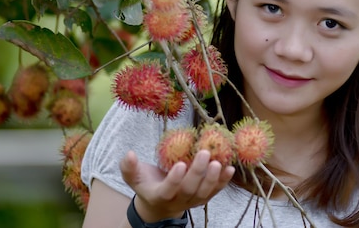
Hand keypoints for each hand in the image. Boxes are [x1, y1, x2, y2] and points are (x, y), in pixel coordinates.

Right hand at [120, 149, 235, 221]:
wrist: (159, 204)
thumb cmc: (147, 184)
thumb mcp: (133, 177)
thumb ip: (128, 167)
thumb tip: (129, 154)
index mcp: (159, 196)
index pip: (167, 191)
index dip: (174, 180)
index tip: (180, 164)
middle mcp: (177, 201)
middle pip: (189, 190)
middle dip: (198, 173)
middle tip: (204, 153)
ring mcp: (192, 201)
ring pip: (204, 193)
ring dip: (213, 179)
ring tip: (218, 162)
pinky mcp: (203, 198)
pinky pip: (215, 192)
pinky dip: (223, 181)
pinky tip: (229, 168)